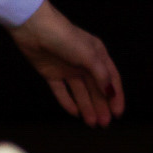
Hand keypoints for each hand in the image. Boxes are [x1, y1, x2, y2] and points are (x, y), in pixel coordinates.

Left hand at [8, 1, 123, 126]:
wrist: (34, 28)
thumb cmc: (65, 37)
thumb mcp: (88, 55)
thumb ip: (101, 75)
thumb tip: (111, 92)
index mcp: (98, 56)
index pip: (111, 80)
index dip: (116, 97)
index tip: (118, 113)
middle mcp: (84, 64)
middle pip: (96, 89)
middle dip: (101, 106)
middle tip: (104, 124)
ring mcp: (67, 69)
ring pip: (80, 92)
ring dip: (87, 107)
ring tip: (92, 123)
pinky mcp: (51, 73)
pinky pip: (62, 91)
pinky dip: (68, 102)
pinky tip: (74, 113)